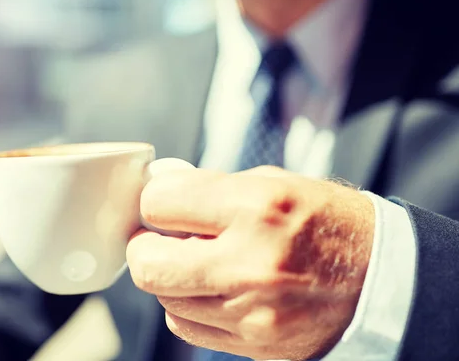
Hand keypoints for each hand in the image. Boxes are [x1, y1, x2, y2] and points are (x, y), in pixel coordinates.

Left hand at [126, 166, 374, 360]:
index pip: (160, 203)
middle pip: (148, 263)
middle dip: (146, 246)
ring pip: (165, 299)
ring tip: (200, 262)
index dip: (155, 199)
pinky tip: (214, 290)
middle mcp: (250, 263)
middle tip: (162, 237)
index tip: (164, 203)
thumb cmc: (329, 223)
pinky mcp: (254, 345)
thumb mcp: (275, 183)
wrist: (383, 280)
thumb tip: (161, 191)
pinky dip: (190, 306)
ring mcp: (251, 313)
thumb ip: (212, 187)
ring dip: (171, 277)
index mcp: (257, 208)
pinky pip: (188, 328)